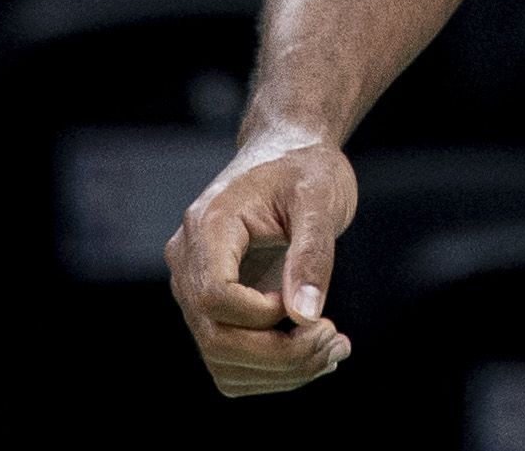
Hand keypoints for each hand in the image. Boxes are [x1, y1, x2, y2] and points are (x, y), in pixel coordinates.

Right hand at [166, 136, 357, 395]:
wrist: (289, 153)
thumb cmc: (305, 167)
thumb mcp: (320, 198)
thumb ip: (312, 254)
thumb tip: (305, 317)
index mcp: (207, 227)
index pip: (214, 296)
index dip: (262, 315)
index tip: (314, 308)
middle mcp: (187, 262)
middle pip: (214, 338)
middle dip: (280, 354)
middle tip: (336, 341)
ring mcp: (194, 290)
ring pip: (220, 359)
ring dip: (280, 371)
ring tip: (335, 349)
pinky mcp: (212, 309)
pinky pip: (229, 360)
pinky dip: (271, 371)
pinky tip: (316, 352)